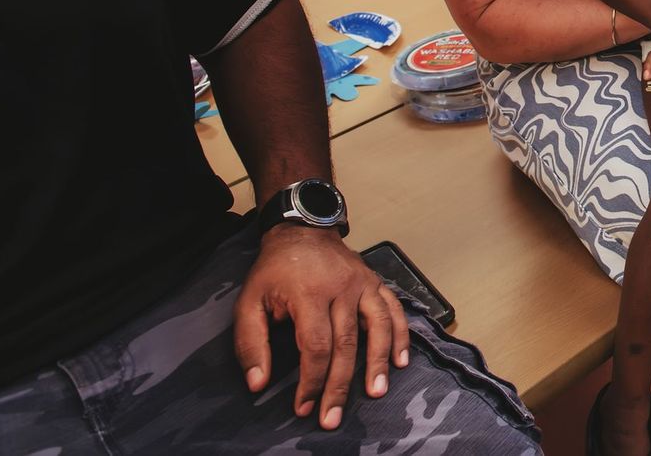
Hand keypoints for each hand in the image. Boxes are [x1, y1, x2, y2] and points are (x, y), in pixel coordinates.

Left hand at [234, 224, 409, 429]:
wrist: (302, 231)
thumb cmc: (274, 272)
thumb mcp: (249, 302)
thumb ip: (252, 343)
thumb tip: (257, 384)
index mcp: (309, 293)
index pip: (316, 345)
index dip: (311, 380)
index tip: (303, 406)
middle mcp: (342, 288)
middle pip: (347, 344)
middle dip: (341, 385)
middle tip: (333, 418)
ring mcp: (364, 284)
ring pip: (377, 327)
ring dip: (378, 363)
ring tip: (376, 392)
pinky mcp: (376, 283)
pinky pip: (394, 311)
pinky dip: (401, 336)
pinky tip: (401, 361)